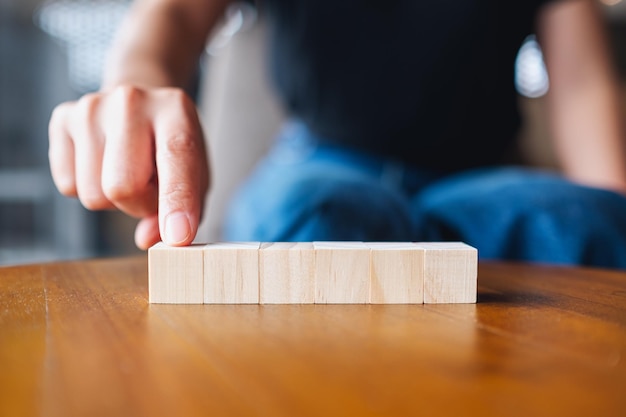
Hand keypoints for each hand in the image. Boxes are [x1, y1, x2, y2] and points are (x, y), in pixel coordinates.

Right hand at [48, 85, 209, 249]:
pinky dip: (88, 188)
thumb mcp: (195, 174)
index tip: (178, 236)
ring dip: (114, 201)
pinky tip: (103, 165)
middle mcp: (132, 101)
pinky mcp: (62, 118)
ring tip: (129, 173)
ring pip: (93, 195)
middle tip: (151, 191)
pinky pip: (68, 186)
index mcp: (176, 110)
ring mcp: (92, 107)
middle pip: (123, 187)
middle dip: (139, 206)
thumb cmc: (171, 147)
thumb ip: (185, 209)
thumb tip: (149, 238)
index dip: (176, 202)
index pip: (175, 158)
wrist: (138, 106)